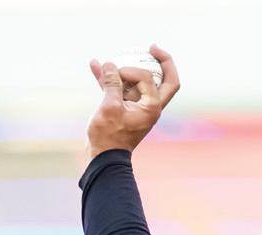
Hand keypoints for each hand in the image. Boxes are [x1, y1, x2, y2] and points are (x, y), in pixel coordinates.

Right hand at [86, 44, 179, 159]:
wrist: (103, 159)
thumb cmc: (109, 138)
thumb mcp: (109, 107)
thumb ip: (111, 84)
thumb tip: (107, 64)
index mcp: (152, 108)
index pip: (148, 77)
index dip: (132, 70)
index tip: (117, 74)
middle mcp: (150, 107)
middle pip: (165, 80)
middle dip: (161, 62)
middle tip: (152, 48)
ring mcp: (138, 108)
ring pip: (139, 82)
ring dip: (126, 68)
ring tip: (113, 58)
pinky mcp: (125, 109)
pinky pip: (120, 89)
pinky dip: (111, 79)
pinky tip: (95, 66)